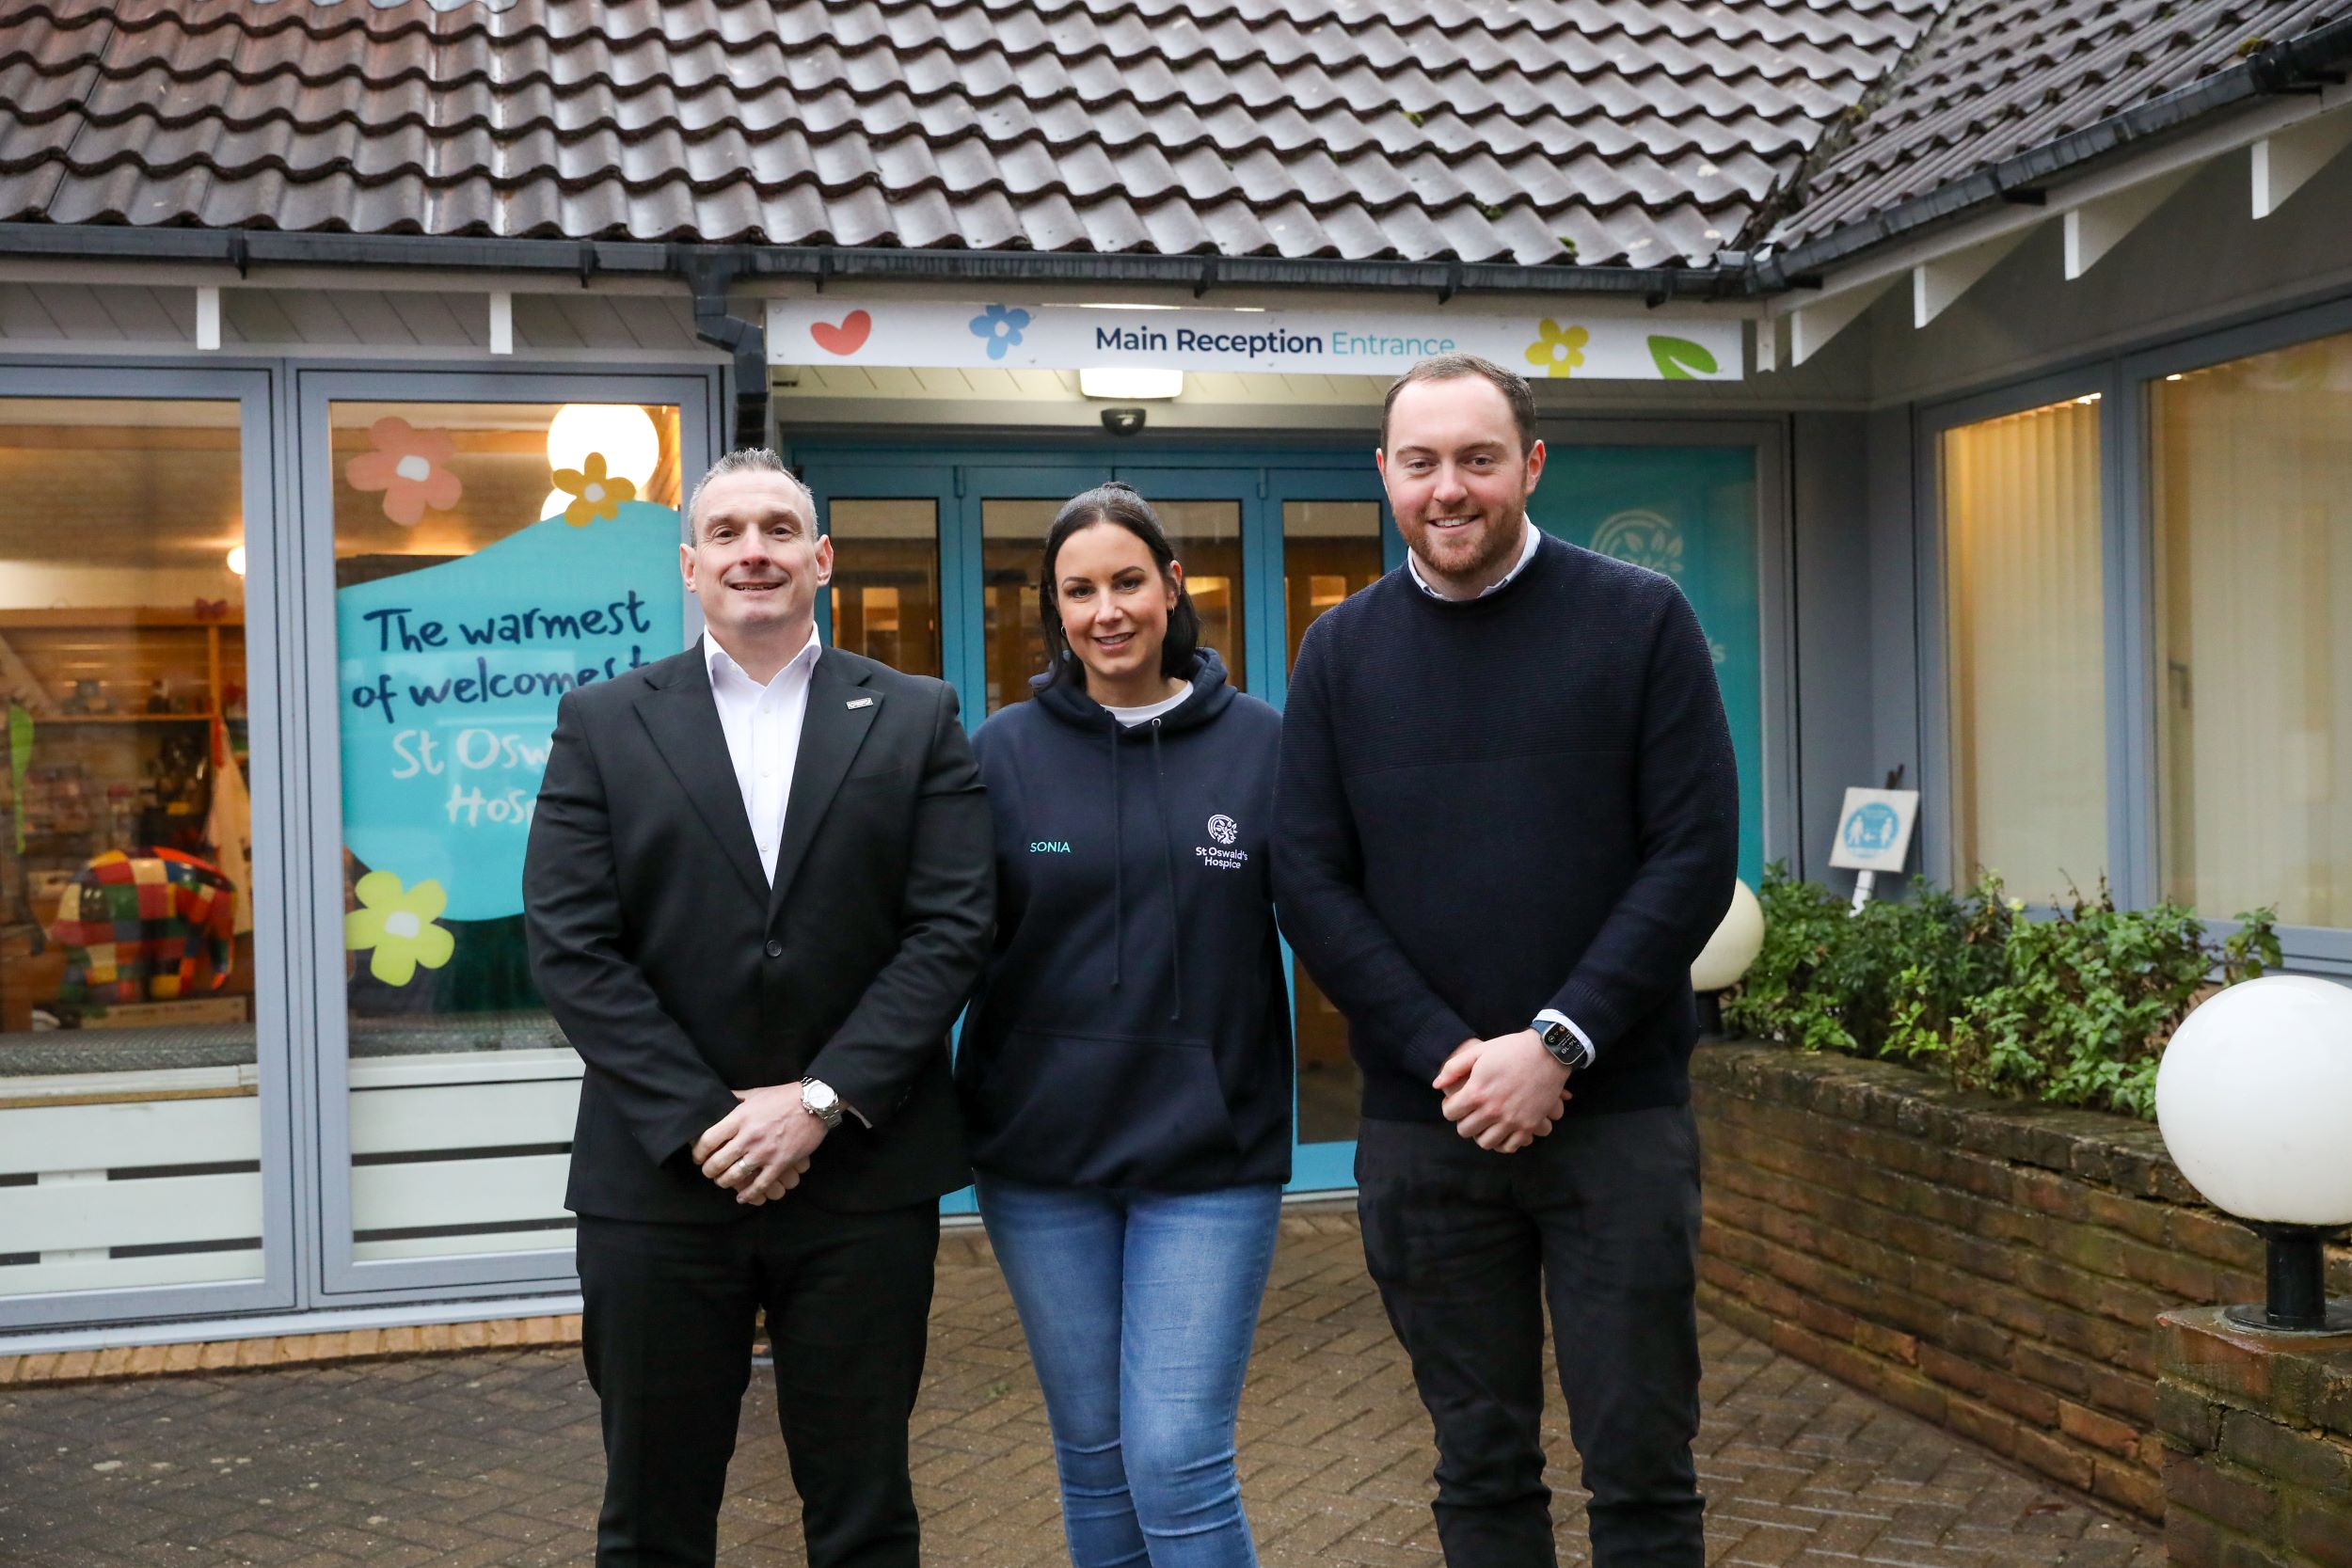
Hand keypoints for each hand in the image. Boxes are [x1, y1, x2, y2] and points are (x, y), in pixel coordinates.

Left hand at [692, 1087, 824, 1204]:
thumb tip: (718, 1100)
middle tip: (708, 1172)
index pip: (708, 1140)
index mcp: (740, 1118)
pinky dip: (748, 1194)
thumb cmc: (783, 1097)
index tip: (698, 1156)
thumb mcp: (755, 1093)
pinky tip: (742, 1196)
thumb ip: (735, 1099)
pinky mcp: (780, 1163)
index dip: (698, 1152)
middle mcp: (749, 1137)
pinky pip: (760, 1185)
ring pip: (735, 1176)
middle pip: (718, 1162)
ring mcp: (764, 1152)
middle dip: (708, 1171)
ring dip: (724, 1182)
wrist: (814, 1104)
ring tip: (723, 1181)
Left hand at [1433, 1031, 1572, 1152]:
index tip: (1458, 1101)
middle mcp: (1492, 1111)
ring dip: (1482, 1133)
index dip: (1450, 1106)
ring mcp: (1512, 1121)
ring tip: (1486, 1121)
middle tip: (1472, 1111)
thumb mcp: (1479, 1051)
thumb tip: (1437, 1085)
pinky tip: (1503, 1129)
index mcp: (1477, 1092)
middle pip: (1465, 1131)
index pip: (1450, 1113)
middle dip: (1464, 1121)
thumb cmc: (1511, 1049)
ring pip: (1485, 1143)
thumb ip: (1454, 1068)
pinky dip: (1503, 1142)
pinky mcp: (1529, 1126)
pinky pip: (1509, 1147)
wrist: (1548, 1052)